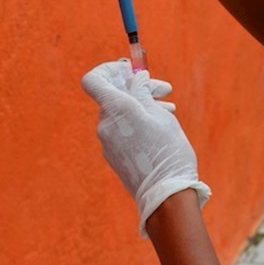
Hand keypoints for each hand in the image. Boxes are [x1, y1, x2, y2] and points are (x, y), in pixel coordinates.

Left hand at [82, 60, 210, 235]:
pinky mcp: (114, 156)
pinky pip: (122, 131)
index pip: (94, 80)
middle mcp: (105, 124)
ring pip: (121, 113)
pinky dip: (138, 123)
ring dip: (142, 105)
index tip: (131, 70)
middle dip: (138, 87)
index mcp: (116, 109)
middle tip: (164, 88)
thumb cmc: (166, 152)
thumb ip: (143, 92)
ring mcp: (107, 142)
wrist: (165, 195)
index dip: (110, 70)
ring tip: (169, 108)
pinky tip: (160, 127)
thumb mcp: (160, 114)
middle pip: (114, 95)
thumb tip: (136, 79)